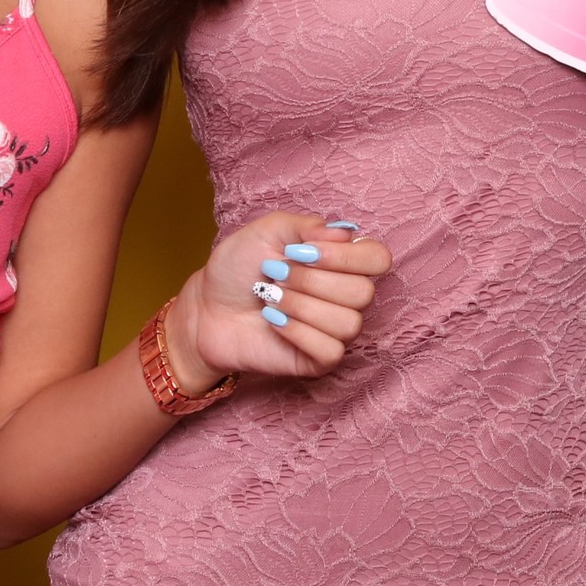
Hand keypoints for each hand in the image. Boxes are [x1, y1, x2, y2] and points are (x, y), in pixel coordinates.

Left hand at [174, 210, 393, 381]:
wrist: (206, 308)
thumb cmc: (237, 268)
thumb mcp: (267, 230)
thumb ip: (307, 225)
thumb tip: (345, 233)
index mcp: (342, 261)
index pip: (378, 258)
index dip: (345, 255)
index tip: (302, 251)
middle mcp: (347, 296)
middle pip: (363, 292)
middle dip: (311, 281)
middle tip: (276, 274)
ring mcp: (336, 330)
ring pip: (348, 323)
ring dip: (300, 306)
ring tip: (270, 298)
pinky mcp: (320, 359)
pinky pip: (330, 349)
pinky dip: (297, 332)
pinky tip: (273, 322)